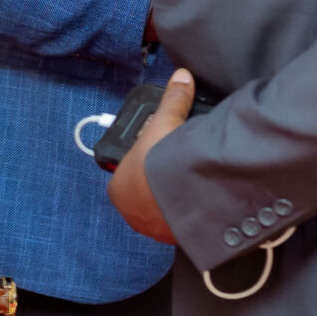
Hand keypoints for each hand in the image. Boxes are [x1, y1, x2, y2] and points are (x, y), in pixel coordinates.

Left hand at [107, 70, 192, 245]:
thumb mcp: (165, 123)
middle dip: (159, 183)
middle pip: (145, 193)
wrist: (186, 196)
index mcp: (118, 188)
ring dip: (173, 201)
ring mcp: (152, 229)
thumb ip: (173, 100)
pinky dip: (188, 213)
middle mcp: (130, 213)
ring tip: (189, 185)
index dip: (145, 162)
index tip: (160, 156)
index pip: (128, 173)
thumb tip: (181, 77)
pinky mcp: (174, 238)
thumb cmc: (162, 160)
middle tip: (177, 169)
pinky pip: (180, 224)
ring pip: (161, 211)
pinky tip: (198, 201)